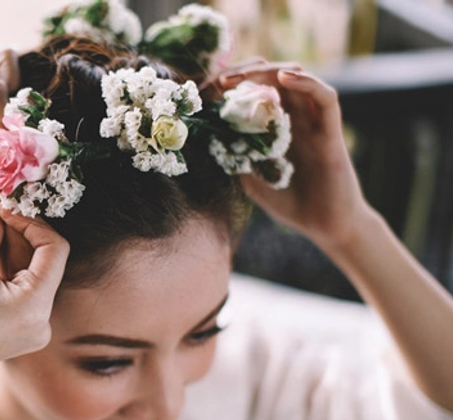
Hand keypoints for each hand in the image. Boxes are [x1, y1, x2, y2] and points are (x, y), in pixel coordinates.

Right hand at [0, 183, 68, 392]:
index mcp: (36, 308)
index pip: (54, 249)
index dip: (31, 221)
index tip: (2, 205)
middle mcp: (41, 322)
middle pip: (41, 260)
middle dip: (14, 229)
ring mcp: (29, 327)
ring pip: (26, 272)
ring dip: (4, 243)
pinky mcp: (15, 328)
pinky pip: (15, 287)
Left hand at [218, 64, 371, 250]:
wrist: (326, 226)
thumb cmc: (291, 204)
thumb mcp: (251, 180)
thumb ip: (235, 158)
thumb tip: (208, 138)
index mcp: (275, 127)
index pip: (256, 93)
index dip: (233, 87)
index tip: (208, 91)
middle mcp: (295, 119)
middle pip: (273, 79)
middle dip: (245, 74)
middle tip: (221, 81)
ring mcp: (314, 123)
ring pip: (297, 80)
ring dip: (268, 73)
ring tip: (240, 79)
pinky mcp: (331, 132)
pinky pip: (325, 98)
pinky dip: (307, 82)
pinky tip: (283, 78)